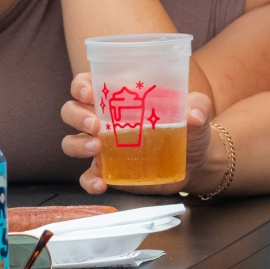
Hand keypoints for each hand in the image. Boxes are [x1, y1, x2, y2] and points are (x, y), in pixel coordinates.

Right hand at [60, 72, 210, 194]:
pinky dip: (89, 181)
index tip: (89, 93)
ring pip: (71, 142)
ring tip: (97, 148)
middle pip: (71, 111)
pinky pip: (86, 177)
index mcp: (118, 98)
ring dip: (78, 144)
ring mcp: (102, 147)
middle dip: (76, 116)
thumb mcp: (197, 111)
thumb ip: (198, 106)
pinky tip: (101, 183)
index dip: (80, 86)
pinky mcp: (107, 171)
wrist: (195, 163)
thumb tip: (193, 116)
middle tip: (95, 125)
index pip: (86, 85)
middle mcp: (103, 120)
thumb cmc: (189, 128)